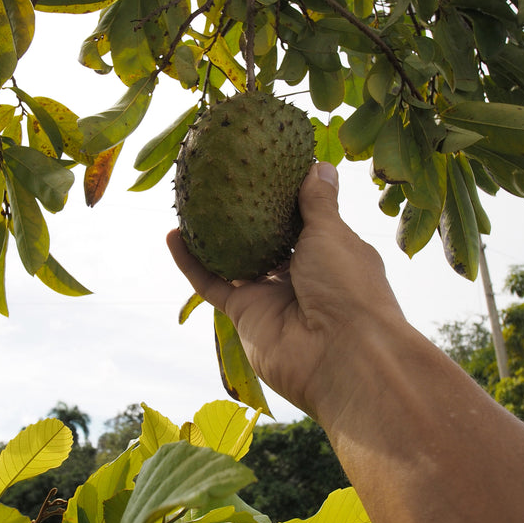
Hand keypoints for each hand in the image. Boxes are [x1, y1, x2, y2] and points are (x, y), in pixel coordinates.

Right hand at [167, 162, 405, 417]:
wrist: (341, 357)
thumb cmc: (350, 289)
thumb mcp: (334, 234)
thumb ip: (319, 203)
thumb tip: (320, 165)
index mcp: (332, 255)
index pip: (307, 222)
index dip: (287, 198)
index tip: (267, 168)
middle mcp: (302, 276)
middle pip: (267, 240)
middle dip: (247, 215)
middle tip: (224, 180)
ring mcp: (271, 296)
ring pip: (235, 260)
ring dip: (214, 236)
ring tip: (192, 202)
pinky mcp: (244, 313)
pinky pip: (211, 284)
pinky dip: (191, 262)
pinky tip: (173, 235)